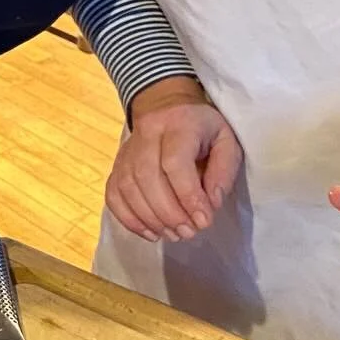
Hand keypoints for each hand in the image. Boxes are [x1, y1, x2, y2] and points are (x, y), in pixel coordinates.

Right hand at [105, 76, 244, 242]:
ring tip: (174, 234)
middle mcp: (147, 134)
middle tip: (188, 232)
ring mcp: (127, 150)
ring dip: (150, 219)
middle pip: (147, 177)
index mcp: (179, 124)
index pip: (175, 163)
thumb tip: (211, 204)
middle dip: (169, 213)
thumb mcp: (226, 140)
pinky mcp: (116, 164)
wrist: (166, 105)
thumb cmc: (202, 128)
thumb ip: (224, 170)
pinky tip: (150, 231)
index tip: (203, 221)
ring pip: (128, 187)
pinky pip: (113, 194)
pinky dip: (128, 218)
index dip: (188, 196)